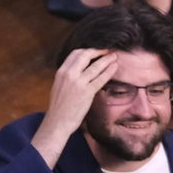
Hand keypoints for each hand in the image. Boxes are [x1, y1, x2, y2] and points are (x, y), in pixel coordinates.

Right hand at [32, 48, 118, 167]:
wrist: (57, 122)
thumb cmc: (59, 107)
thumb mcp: (59, 86)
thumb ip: (68, 76)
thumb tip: (80, 68)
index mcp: (61, 72)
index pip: (75, 54)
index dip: (87, 50)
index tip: (95, 51)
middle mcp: (69, 75)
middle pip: (86, 55)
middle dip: (98, 51)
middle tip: (107, 51)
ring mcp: (79, 83)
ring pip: (96, 66)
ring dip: (107, 59)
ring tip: (114, 56)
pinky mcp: (87, 92)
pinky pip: (101, 78)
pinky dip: (109, 71)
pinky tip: (114, 67)